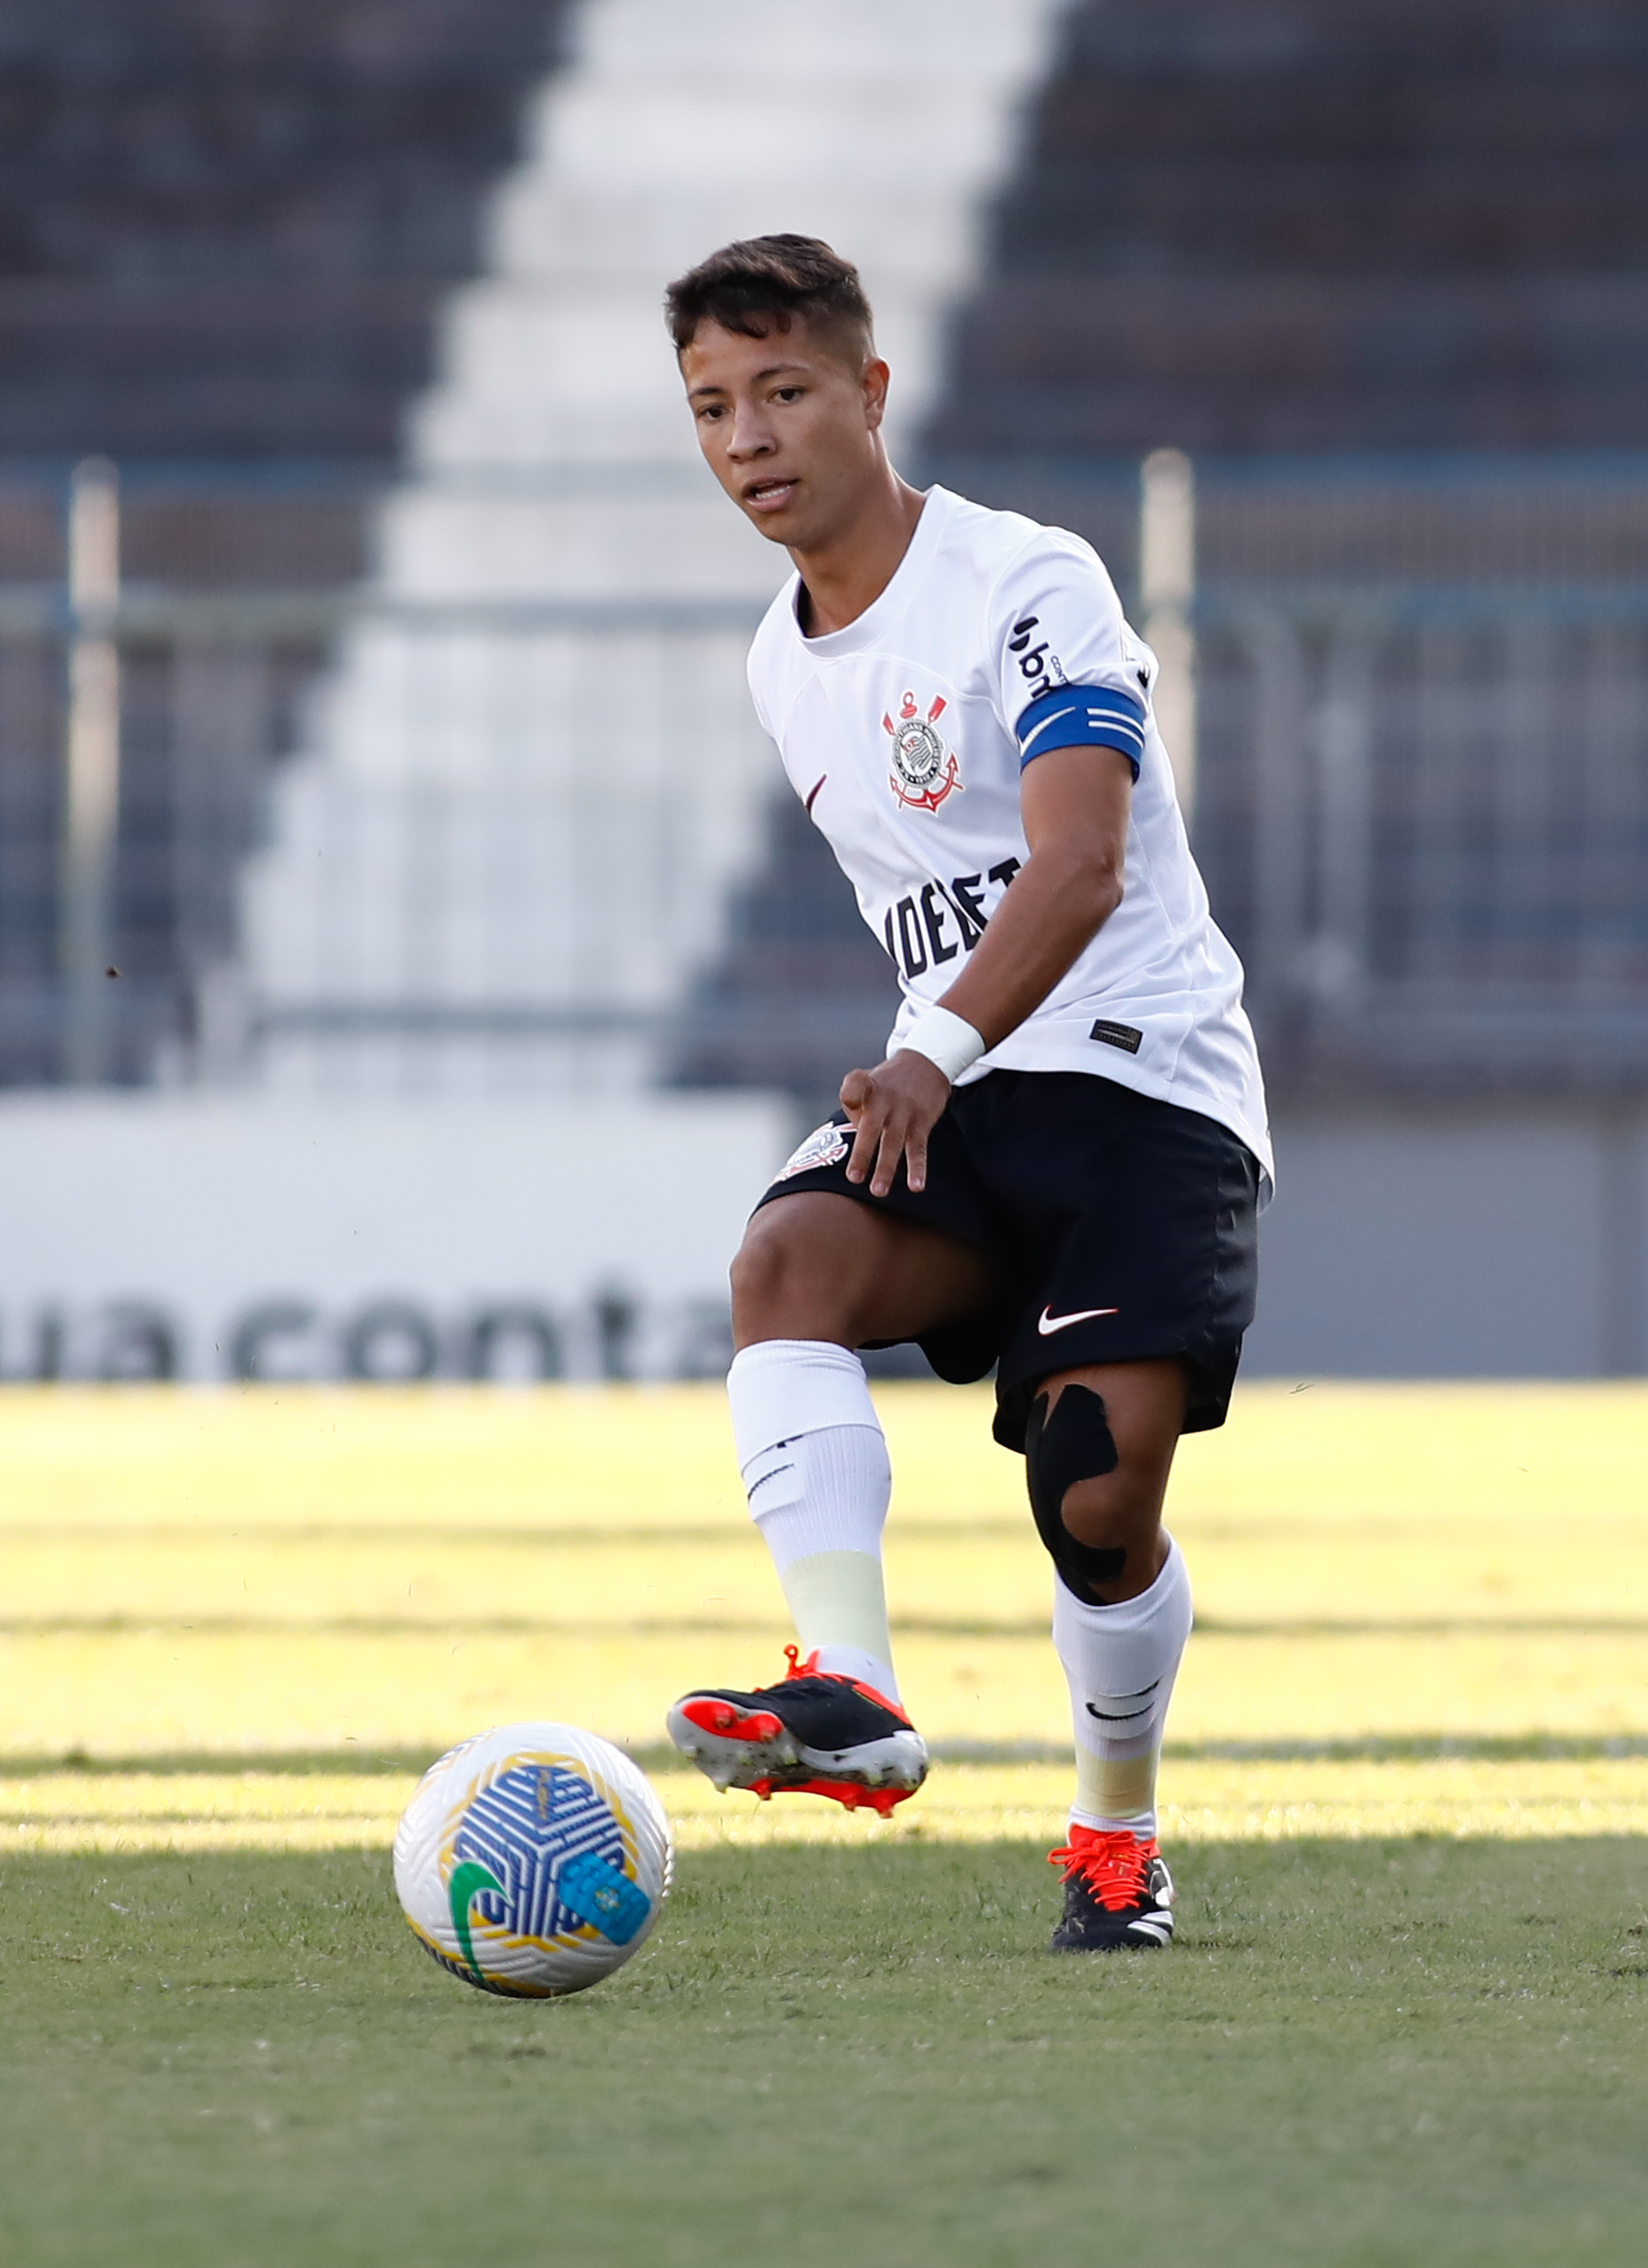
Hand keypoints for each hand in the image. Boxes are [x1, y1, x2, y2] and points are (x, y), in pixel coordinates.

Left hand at [840, 1049, 950, 1197]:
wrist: (926, 1063)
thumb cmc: (886, 1083)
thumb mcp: (866, 1082)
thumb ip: (852, 1109)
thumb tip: (849, 1138)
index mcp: (867, 1088)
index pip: (855, 1086)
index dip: (852, 1094)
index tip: (852, 1103)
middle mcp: (885, 1100)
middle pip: (872, 1127)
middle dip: (863, 1154)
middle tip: (853, 1179)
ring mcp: (905, 1112)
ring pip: (894, 1142)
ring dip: (887, 1168)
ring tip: (879, 1192)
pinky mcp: (922, 1122)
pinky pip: (918, 1148)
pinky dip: (918, 1168)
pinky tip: (916, 1187)